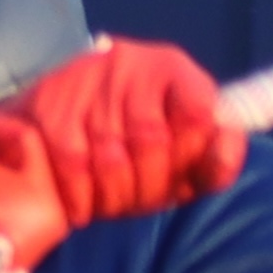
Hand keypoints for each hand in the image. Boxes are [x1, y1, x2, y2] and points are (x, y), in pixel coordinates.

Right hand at [16, 38, 244, 227]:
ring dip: (115, 199)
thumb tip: (223, 162)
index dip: (191, 159)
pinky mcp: (49, 108)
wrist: (58, 107)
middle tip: (137, 204)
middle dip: (148, 190)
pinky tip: (84, 206)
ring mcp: (86, 83)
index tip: (178, 181)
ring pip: (112, 161)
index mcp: (172, 69)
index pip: (198, 115)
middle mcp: (129, 66)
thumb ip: (212, 155)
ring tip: (111, 204)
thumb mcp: (179, 138)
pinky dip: (83, 200)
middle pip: (152, 143)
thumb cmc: (133, 130)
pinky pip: (74, 168)